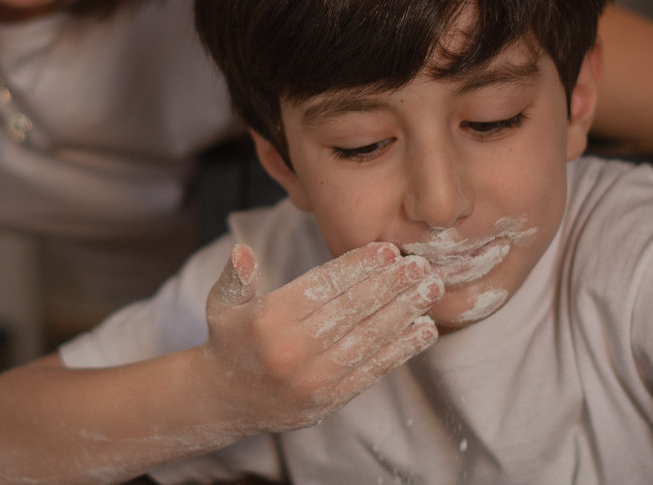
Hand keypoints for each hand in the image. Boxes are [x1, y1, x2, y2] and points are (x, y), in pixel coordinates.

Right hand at [200, 241, 442, 433]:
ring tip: (431, 290)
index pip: (322, 286)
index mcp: (268, 320)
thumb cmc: (230, 340)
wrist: (225, 402)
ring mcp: (313, 379)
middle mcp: (292, 350)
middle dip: (390, 285)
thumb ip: (236, 275)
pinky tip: (424, 330)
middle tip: (420, 265)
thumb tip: (242, 250)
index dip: (358, 267)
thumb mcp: (221, 304)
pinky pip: (372, 371)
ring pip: (367, 339)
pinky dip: (401, 350)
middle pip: (351, 310)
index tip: (388, 249)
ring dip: (404, 312)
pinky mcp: (330, 400)